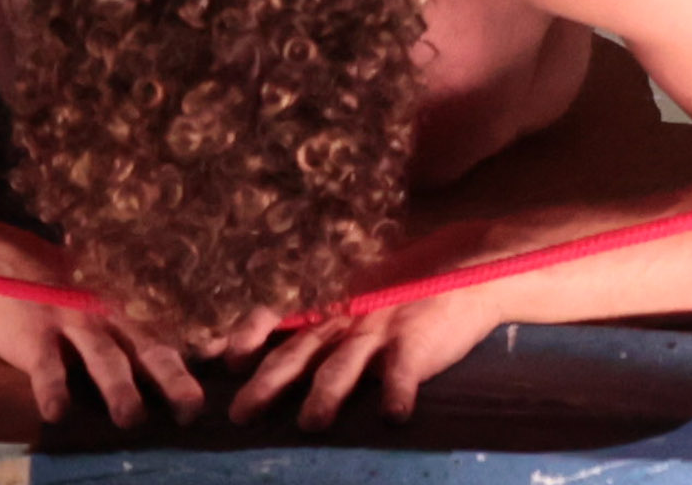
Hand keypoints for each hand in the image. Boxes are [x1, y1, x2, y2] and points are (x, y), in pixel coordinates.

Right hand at [0, 239, 208, 427]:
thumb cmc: (53, 282)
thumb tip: (176, 335)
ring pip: (102, 357)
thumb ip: (131, 309)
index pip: (171, 320)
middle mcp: (105, 309)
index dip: (199, 340)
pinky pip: (46, 368)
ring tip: (132, 418)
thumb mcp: (97, 286)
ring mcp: (70, 321)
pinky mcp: (34, 337)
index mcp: (125, 298)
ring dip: (119, 388)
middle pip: (147, 344)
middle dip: (173, 377)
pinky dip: (53, 391)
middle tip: (193, 408)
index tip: (227, 357)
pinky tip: (57, 413)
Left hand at [228, 280, 514, 426]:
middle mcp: (346, 318)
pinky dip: (396, 394)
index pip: (275, 316)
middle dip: (267, 383)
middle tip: (240, 413)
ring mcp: (380, 330)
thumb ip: (319, 319)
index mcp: (328, 306)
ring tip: (310, 423)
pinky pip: (403, 372)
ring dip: (325, 395)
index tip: (218, 358)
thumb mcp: (357, 294)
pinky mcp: (416, 342)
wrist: (473, 269)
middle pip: (298, 352)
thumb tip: (272, 347)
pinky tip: (392, 416)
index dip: (244, 335)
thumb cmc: (407, 288)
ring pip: (342, 366)